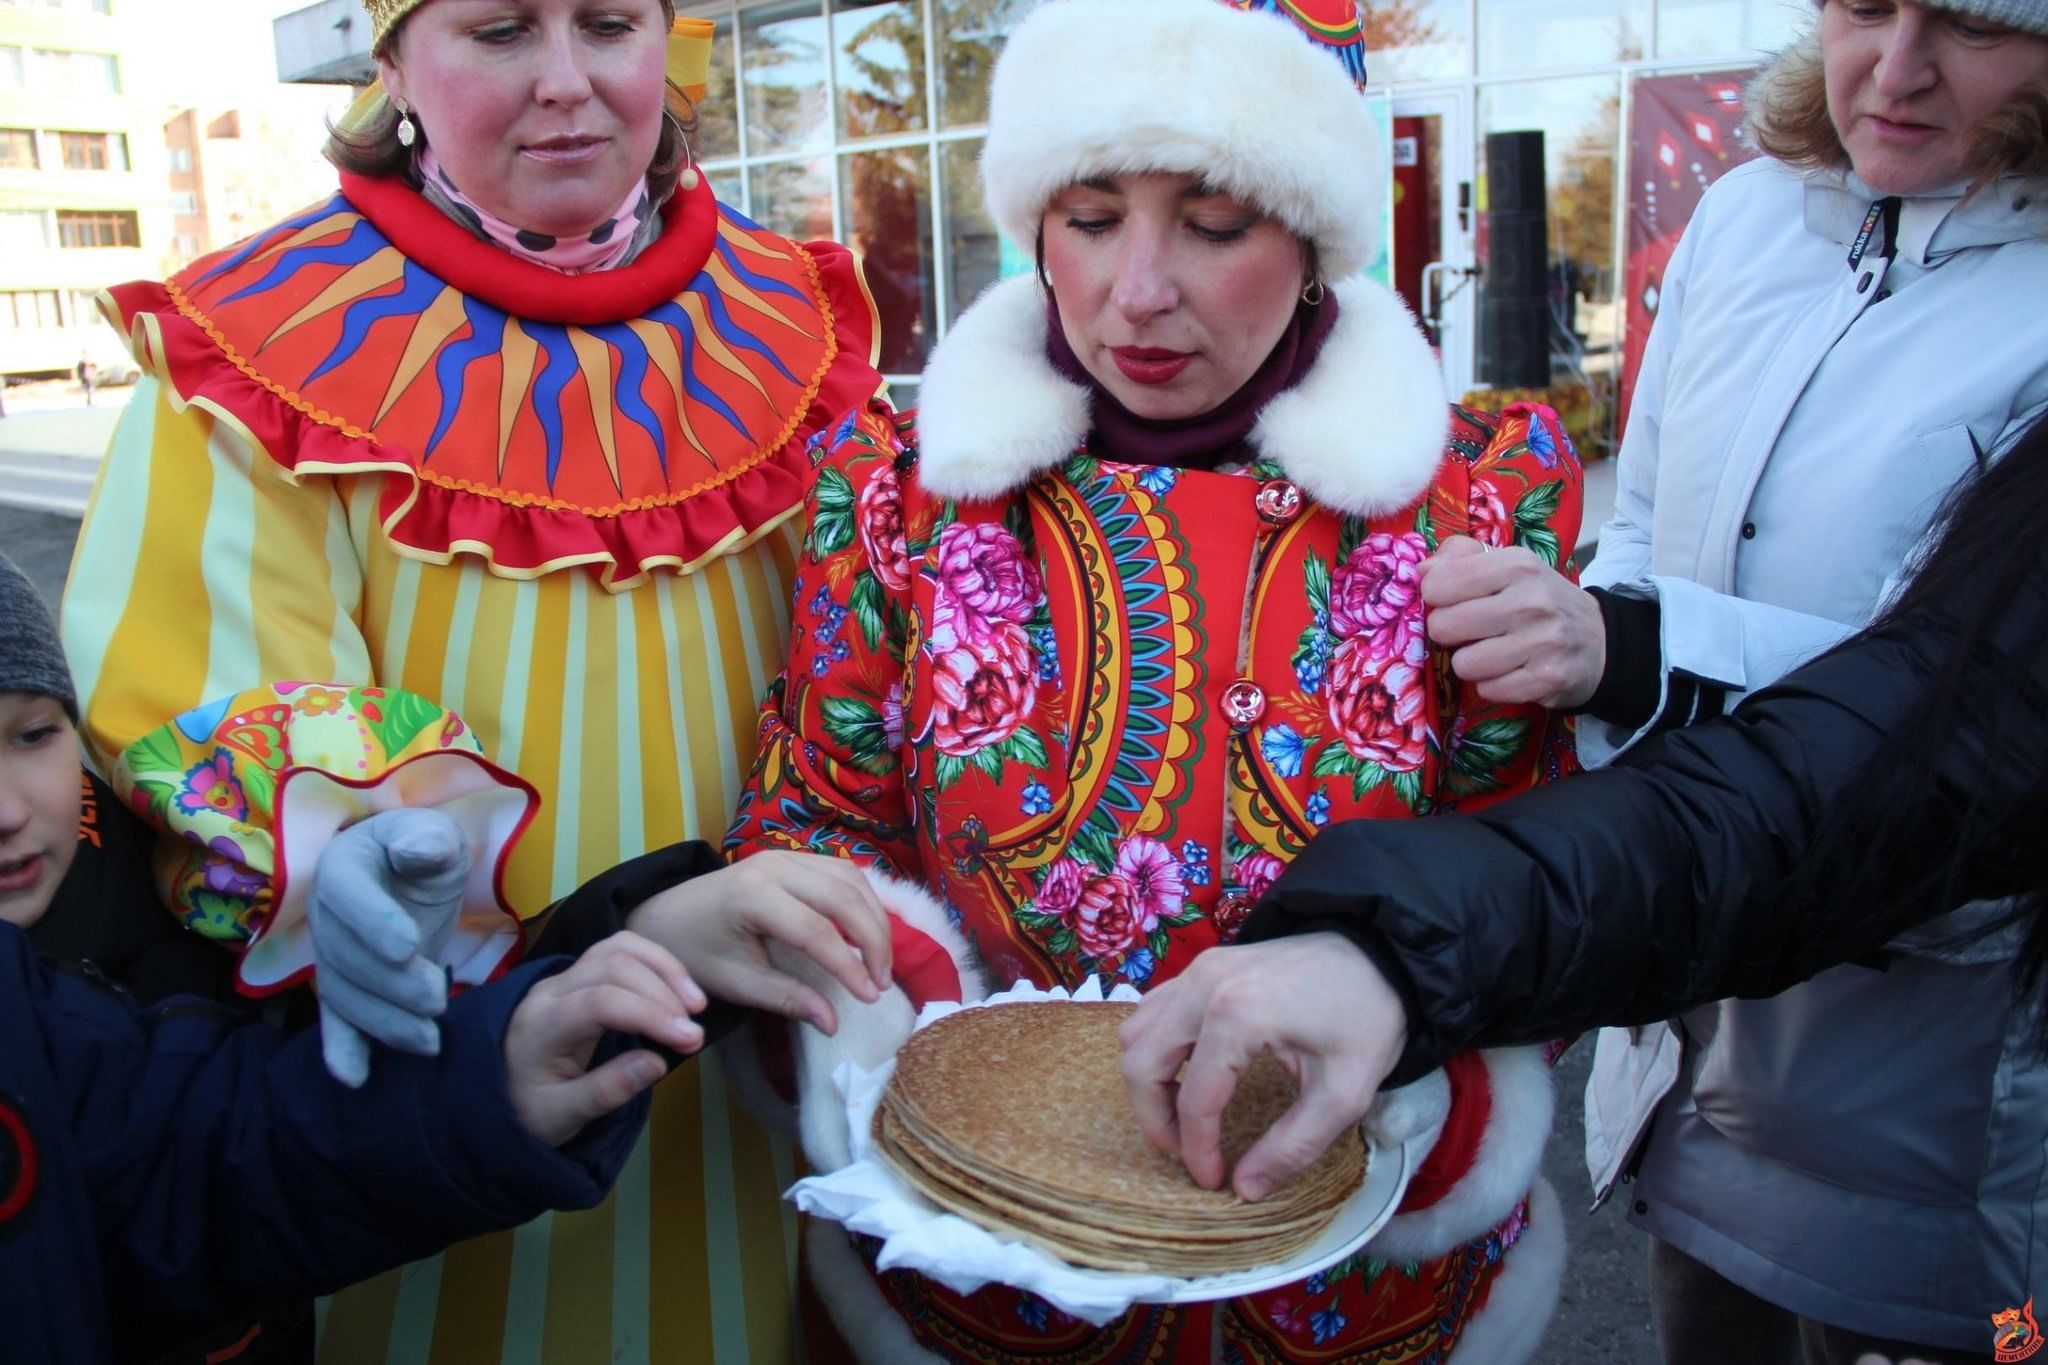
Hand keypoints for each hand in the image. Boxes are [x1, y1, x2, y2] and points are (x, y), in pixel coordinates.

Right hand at [310, 807, 470, 1087]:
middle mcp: (324, 913)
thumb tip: (418, 850)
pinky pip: (334, 1021)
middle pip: (348, 956)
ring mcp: (328, 955)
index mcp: (342, 865)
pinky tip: (355, 1078)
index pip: (349, 894)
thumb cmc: (422, 851)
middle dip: (393, 984)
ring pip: (345, 996)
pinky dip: (342, 1050)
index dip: (376, 921)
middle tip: (438, 998)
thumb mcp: (434, 834)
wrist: (405, 877)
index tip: (410, 947)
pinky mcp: (342, 987)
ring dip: (384, 1022)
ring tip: (429, 1040)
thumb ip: (427, 840)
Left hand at [503, 932, 707, 1147]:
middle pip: (612, 967)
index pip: (600, 1002)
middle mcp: (549, 991)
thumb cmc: (528, 1107)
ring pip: (617, 948)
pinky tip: (676, 988)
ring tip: (695, 1004)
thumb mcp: (560, 1116)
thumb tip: (657, 1063)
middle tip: (694, 1034)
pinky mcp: (578, 974)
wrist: (494, 1092)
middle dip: (662, 994)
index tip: (689, 1040)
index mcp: (540, 1027)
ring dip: (663, 969)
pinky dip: (654, 962)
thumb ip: (605, 1091)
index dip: (650, 1015)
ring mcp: (563, 976)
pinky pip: (618, 949)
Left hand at [626, 851, 892, 1034]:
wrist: (665, 917)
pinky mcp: (793, 857)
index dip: (849, 966)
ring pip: (850, 879)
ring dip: (874, 919)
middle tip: (882, 982)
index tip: (870, 997)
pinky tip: (868, 932)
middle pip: (843, 897)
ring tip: (880, 962)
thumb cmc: (697, 953)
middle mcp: (774, 866)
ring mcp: (786, 856)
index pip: (816, 931)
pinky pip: (842, 871)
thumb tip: (833, 1023)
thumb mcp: (737, 983)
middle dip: (873, 940)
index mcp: (752, 896)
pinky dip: (863, 900)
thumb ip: (787, 999)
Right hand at [1119, 934, 1407, 1200]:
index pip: (1193, 1099)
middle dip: (1156, 1120)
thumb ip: (1293, 1146)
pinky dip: (1156, 1046)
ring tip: (1183, 1117)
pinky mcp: (1204, 965)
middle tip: (1185, 1153)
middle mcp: (1203, 987)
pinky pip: (1154, 1009)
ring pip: (1137, 1033)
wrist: (1383, 952)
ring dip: (1150, 1081)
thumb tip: (1247, 1188)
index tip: (1214, 1181)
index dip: (1196, 1150)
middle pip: (1141, 1063)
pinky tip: (1188, 1072)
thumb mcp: (1344, 1093)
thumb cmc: (1368, 1017)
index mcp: (1236, 1016)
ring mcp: (1199, 970)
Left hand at [1419, 535, 1604, 708]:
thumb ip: (1461, 558)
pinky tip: (1512, 672)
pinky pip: (1488, 690)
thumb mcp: (1508, 566)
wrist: (1599, 639)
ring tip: (1494, 653)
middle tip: (1472, 632)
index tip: (1454, 601)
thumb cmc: (1538, 599)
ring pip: (1463, 664)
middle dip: (1450, 634)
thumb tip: (1422, 571)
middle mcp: (1532, 600)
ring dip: (1471, 664)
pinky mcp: (1548, 679)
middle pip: (1443, 626)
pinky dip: (1493, 685)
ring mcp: (1543, 642)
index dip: (1437, 598)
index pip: (1439, 584)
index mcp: (1517, 564)